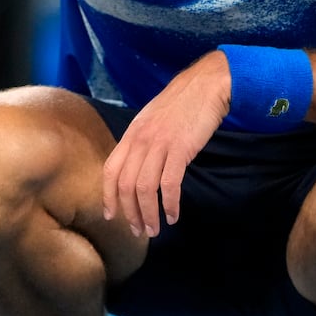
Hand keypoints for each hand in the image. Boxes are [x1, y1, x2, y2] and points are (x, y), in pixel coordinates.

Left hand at [103, 53, 231, 237]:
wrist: (207, 84)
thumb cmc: (183, 103)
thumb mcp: (153, 119)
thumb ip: (142, 141)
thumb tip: (138, 166)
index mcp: (132, 133)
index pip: (110, 170)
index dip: (108, 197)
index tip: (112, 216)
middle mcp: (140, 140)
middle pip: (125, 185)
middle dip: (129, 213)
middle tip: (138, 231)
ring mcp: (159, 143)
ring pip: (144, 188)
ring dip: (148, 214)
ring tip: (155, 230)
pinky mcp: (180, 148)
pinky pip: (169, 184)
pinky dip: (169, 204)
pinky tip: (173, 215)